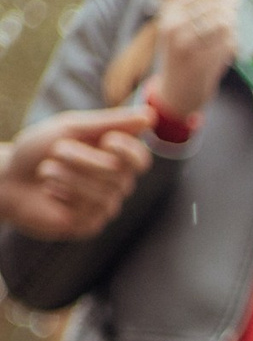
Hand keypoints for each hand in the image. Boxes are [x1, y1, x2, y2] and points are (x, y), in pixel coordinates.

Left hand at [0, 108, 151, 239]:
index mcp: (114, 161)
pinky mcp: (88, 225)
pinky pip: (85, 207)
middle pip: (118, 173)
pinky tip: (50, 192)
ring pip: (101, 191)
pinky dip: (60, 192)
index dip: (130, 151)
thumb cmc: (37, 151)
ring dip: (65, 174)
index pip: (141, 160)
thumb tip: (150, 116)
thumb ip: (110, 122)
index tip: (108, 141)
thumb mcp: (71, 128)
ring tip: (47, 171)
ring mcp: (103, 207)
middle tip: (57, 152)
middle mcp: (115, 186)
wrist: (6, 177)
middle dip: (81, 158)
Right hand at [152, 0, 241, 117]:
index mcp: (173, 8)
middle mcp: (174, 21)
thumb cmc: (188, 59)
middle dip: (246, 8)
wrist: (174, 94)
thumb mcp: (188, 30)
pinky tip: (250, 47)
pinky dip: (242, 43)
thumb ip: (209, 13)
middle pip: (221, 4)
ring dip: (246, 26)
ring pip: (225, 22)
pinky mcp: (196, 61)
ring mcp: (182, 41)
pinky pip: (228, 45)